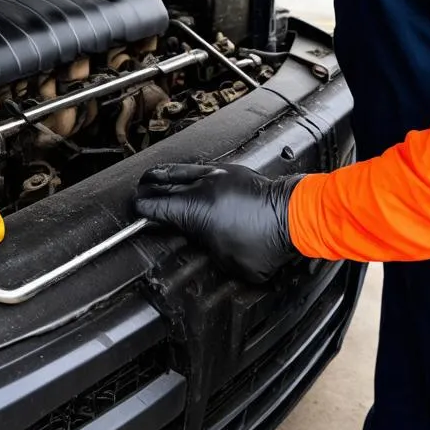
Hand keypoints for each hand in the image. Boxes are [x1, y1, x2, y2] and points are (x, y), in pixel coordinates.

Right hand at [134, 163, 302, 282]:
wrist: (294, 216)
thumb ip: (204, 248)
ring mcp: (217, 175)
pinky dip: (187, 172)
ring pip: (180, 170)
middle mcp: (201, 187)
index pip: (156, 206)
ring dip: (164, 175)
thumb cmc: (265, 242)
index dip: (141, 210)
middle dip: (147, 189)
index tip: (135, 212)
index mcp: (194, 209)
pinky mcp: (232, 171)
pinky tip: (187, 174)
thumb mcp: (226, 261)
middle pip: (163, 183)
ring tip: (154, 177)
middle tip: (139, 194)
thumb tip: (199, 241)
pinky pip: (200, 168)